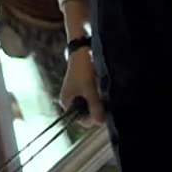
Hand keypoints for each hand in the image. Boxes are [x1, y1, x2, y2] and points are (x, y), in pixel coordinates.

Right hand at [58, 0, 105, 125]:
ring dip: (100, 100)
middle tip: (104, 96)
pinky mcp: (86, 88)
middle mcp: (72, 101)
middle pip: (89, 114)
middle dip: (98, 107)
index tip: (102, 107)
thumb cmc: (82, 68)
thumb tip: (101, 123)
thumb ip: (95, 106)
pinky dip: (100, 94)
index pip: (82, 120)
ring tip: (103, 88)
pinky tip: (103, 85)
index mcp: (67, 102)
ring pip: (94, 105)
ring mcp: (79, 94)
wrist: (83, 48)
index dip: (94, 116)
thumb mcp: (89, 89)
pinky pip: (95, 97)